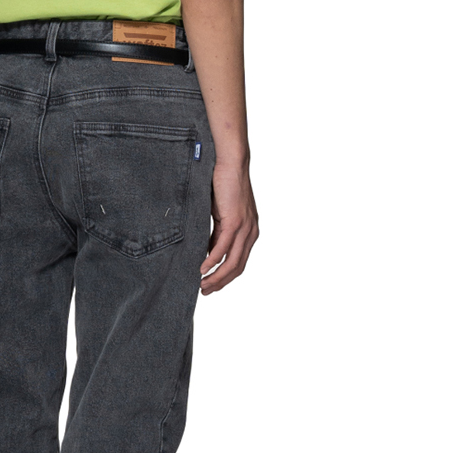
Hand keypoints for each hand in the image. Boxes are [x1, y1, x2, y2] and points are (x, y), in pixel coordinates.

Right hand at [201, 150, 258, 291]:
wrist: (231, 162)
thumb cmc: (224, 184)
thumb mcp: (222, 215)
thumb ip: (218, 233)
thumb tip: (209, 253)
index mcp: (250, 232)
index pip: (239, 263)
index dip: (225, 278)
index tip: (211, 285)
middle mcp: (251, 233)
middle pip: (237, 268)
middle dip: (220, 283)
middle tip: (204, 291)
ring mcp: (244, 228)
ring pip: (231, 263)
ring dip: (216, 277)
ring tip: (202, 285)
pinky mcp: (235, 221)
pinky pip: (222, 248)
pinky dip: (212, 261)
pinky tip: (202, 269)